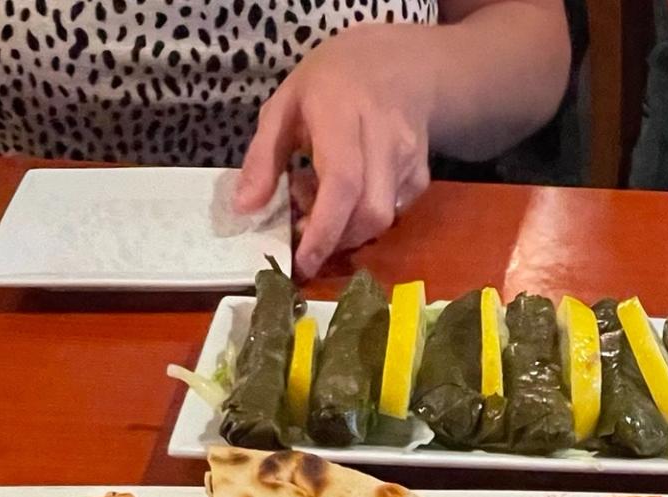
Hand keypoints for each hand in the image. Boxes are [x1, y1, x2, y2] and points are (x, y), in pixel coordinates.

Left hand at [233, 23, 437, 277]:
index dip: (323, 230)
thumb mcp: (284, 106)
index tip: (301, 261)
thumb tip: (246, 208)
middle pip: (370, 212)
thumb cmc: (330, 83)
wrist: (397, 65)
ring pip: (384, 219)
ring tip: (322, 209)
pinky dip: (365, 220)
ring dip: (348, 232)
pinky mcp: (421, 174)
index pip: (342, 183)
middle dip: (335, 239)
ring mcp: (409, 157)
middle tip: (303, 235)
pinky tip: (348, 200)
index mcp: (343, 113)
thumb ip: (263, 157)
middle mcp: (384, 137)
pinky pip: (394, 213)